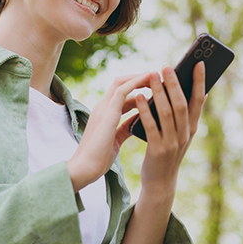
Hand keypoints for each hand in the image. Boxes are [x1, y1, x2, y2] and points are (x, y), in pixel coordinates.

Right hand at [66, 72, 151, 190]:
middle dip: (138, 78)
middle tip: (157, 77)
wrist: (85, 169)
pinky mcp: (107, 113)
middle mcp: (102, 107)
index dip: (136, 88)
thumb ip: (124, 128)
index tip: (153, 87)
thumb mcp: (116, 140)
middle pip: (120, 83)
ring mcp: (103, 108)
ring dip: (139, 77)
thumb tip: (137, 122)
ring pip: (121, 83)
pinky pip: (123, 90)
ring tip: (155, 74)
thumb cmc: (99, 158)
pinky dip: (136, 82)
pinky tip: (149, 79)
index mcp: (104, 114)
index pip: (120, 94)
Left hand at [135, 61, 205, 196]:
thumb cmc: (168, 152)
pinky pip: (151, 126)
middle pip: (181, 104)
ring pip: (167, 112)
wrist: (160, 182)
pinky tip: (138, 97)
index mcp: (192, 128)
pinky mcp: (157, 149)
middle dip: (175, 83)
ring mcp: (172, 142)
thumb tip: (200, 91)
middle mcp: (185, 134)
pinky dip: (145, 110)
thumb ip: (188, 115)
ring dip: (159, 92)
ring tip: (152, 75)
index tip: (199, 63)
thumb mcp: (182, 134)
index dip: (200, 82)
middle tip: (167, 66)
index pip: (198, 100)